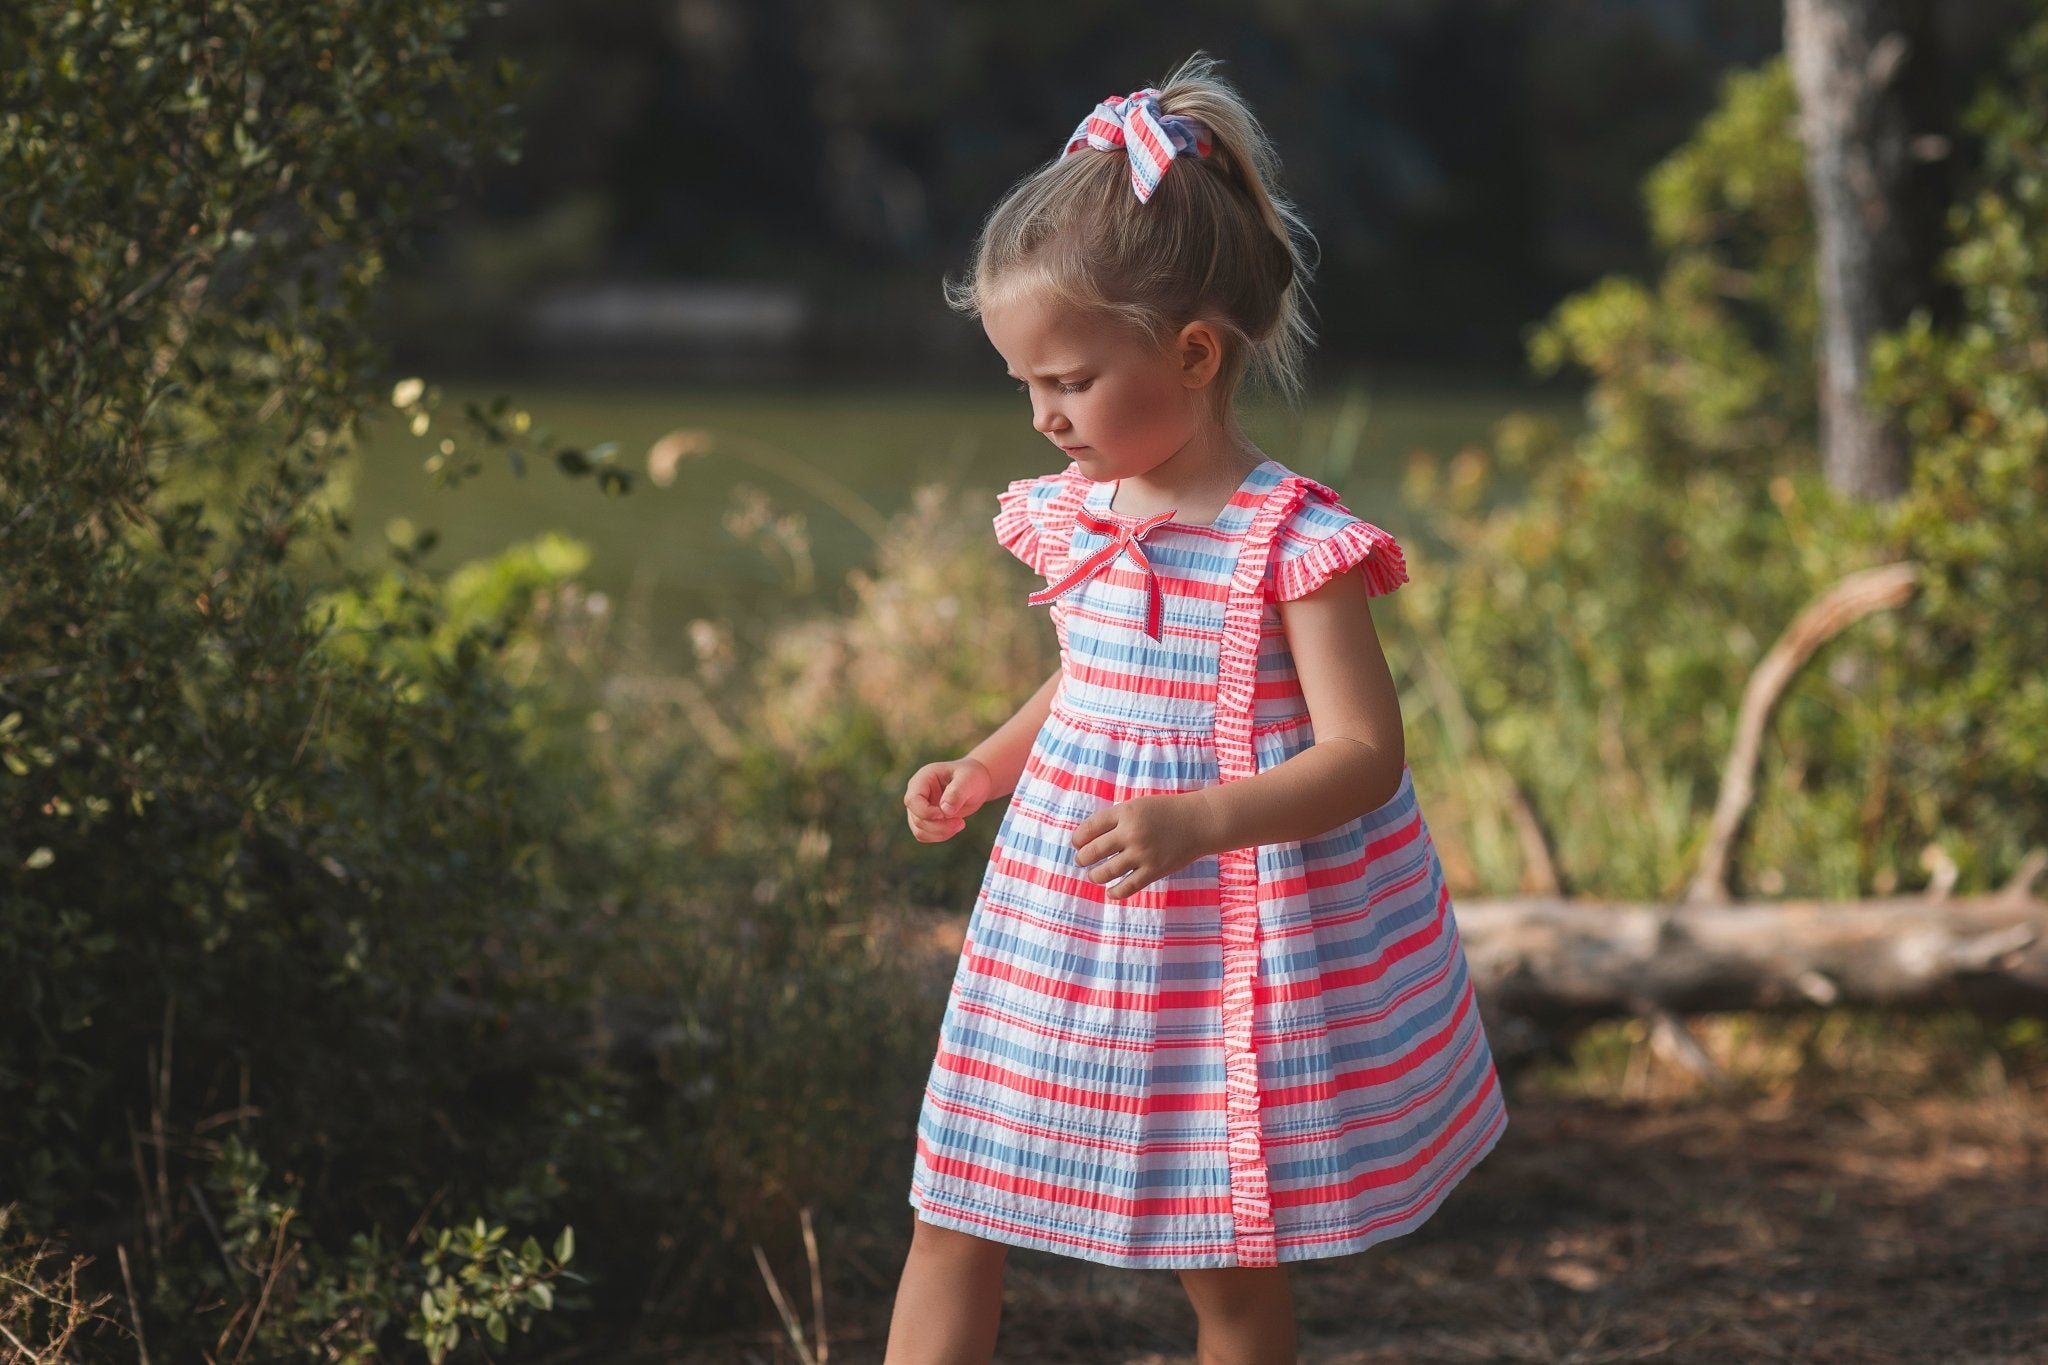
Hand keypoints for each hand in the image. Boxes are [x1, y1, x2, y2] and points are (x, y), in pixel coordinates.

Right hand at [904, 757, 993, 841]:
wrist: (977, 783)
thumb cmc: (972, 777)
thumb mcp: (968, 780)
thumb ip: (957, 792)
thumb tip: (945, 811)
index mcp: (923, 778)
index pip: (912, 800)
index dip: (925, 812)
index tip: (944, 815)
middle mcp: (916, 793)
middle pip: (917, 818)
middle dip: (939, 826)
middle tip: (961, 823)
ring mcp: (919, 807)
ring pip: (919, 830)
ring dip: (940, 833)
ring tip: (960, 824)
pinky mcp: (924, 819)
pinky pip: (925, 835)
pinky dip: (940, 835)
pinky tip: (955, 827)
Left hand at [1071, 792, 1220, 900]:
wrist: (1198, 822)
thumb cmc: (1166, 812)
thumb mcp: (1138, 806)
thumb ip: (1115, 819)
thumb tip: (1088, 838)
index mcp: (1125, 813)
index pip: (1090, 828)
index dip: (1078, 838)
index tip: (1077, 844)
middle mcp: (1131, 833)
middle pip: (1093, 851)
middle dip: (1082, 858)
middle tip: (1082, 861)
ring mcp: (1142, 854)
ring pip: (1106, 872)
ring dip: (1094, 876)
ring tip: (1094, 875)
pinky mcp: (1154, 871)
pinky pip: (1127, 887)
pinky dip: (1115, 892)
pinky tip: (1110, 892)